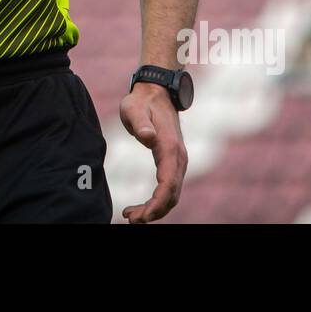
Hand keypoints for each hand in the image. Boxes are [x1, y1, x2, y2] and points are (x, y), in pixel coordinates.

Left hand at [119, 82, 186, 221]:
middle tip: (131, 219)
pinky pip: (169, 187)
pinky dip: (158, 201)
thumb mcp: (134, 108)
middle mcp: (178, 158)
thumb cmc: (142, 101)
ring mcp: (178, 161)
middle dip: (154, 212)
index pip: (168, 184)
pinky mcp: (173, 162)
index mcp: (170, 148)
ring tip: (132, 215)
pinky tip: (142, 206)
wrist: (156, 92)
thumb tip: (147, 137)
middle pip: (172, 195)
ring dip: (156, 209)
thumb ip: (140, 122)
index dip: (156, 204)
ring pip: (172, 194)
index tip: (141, 216)